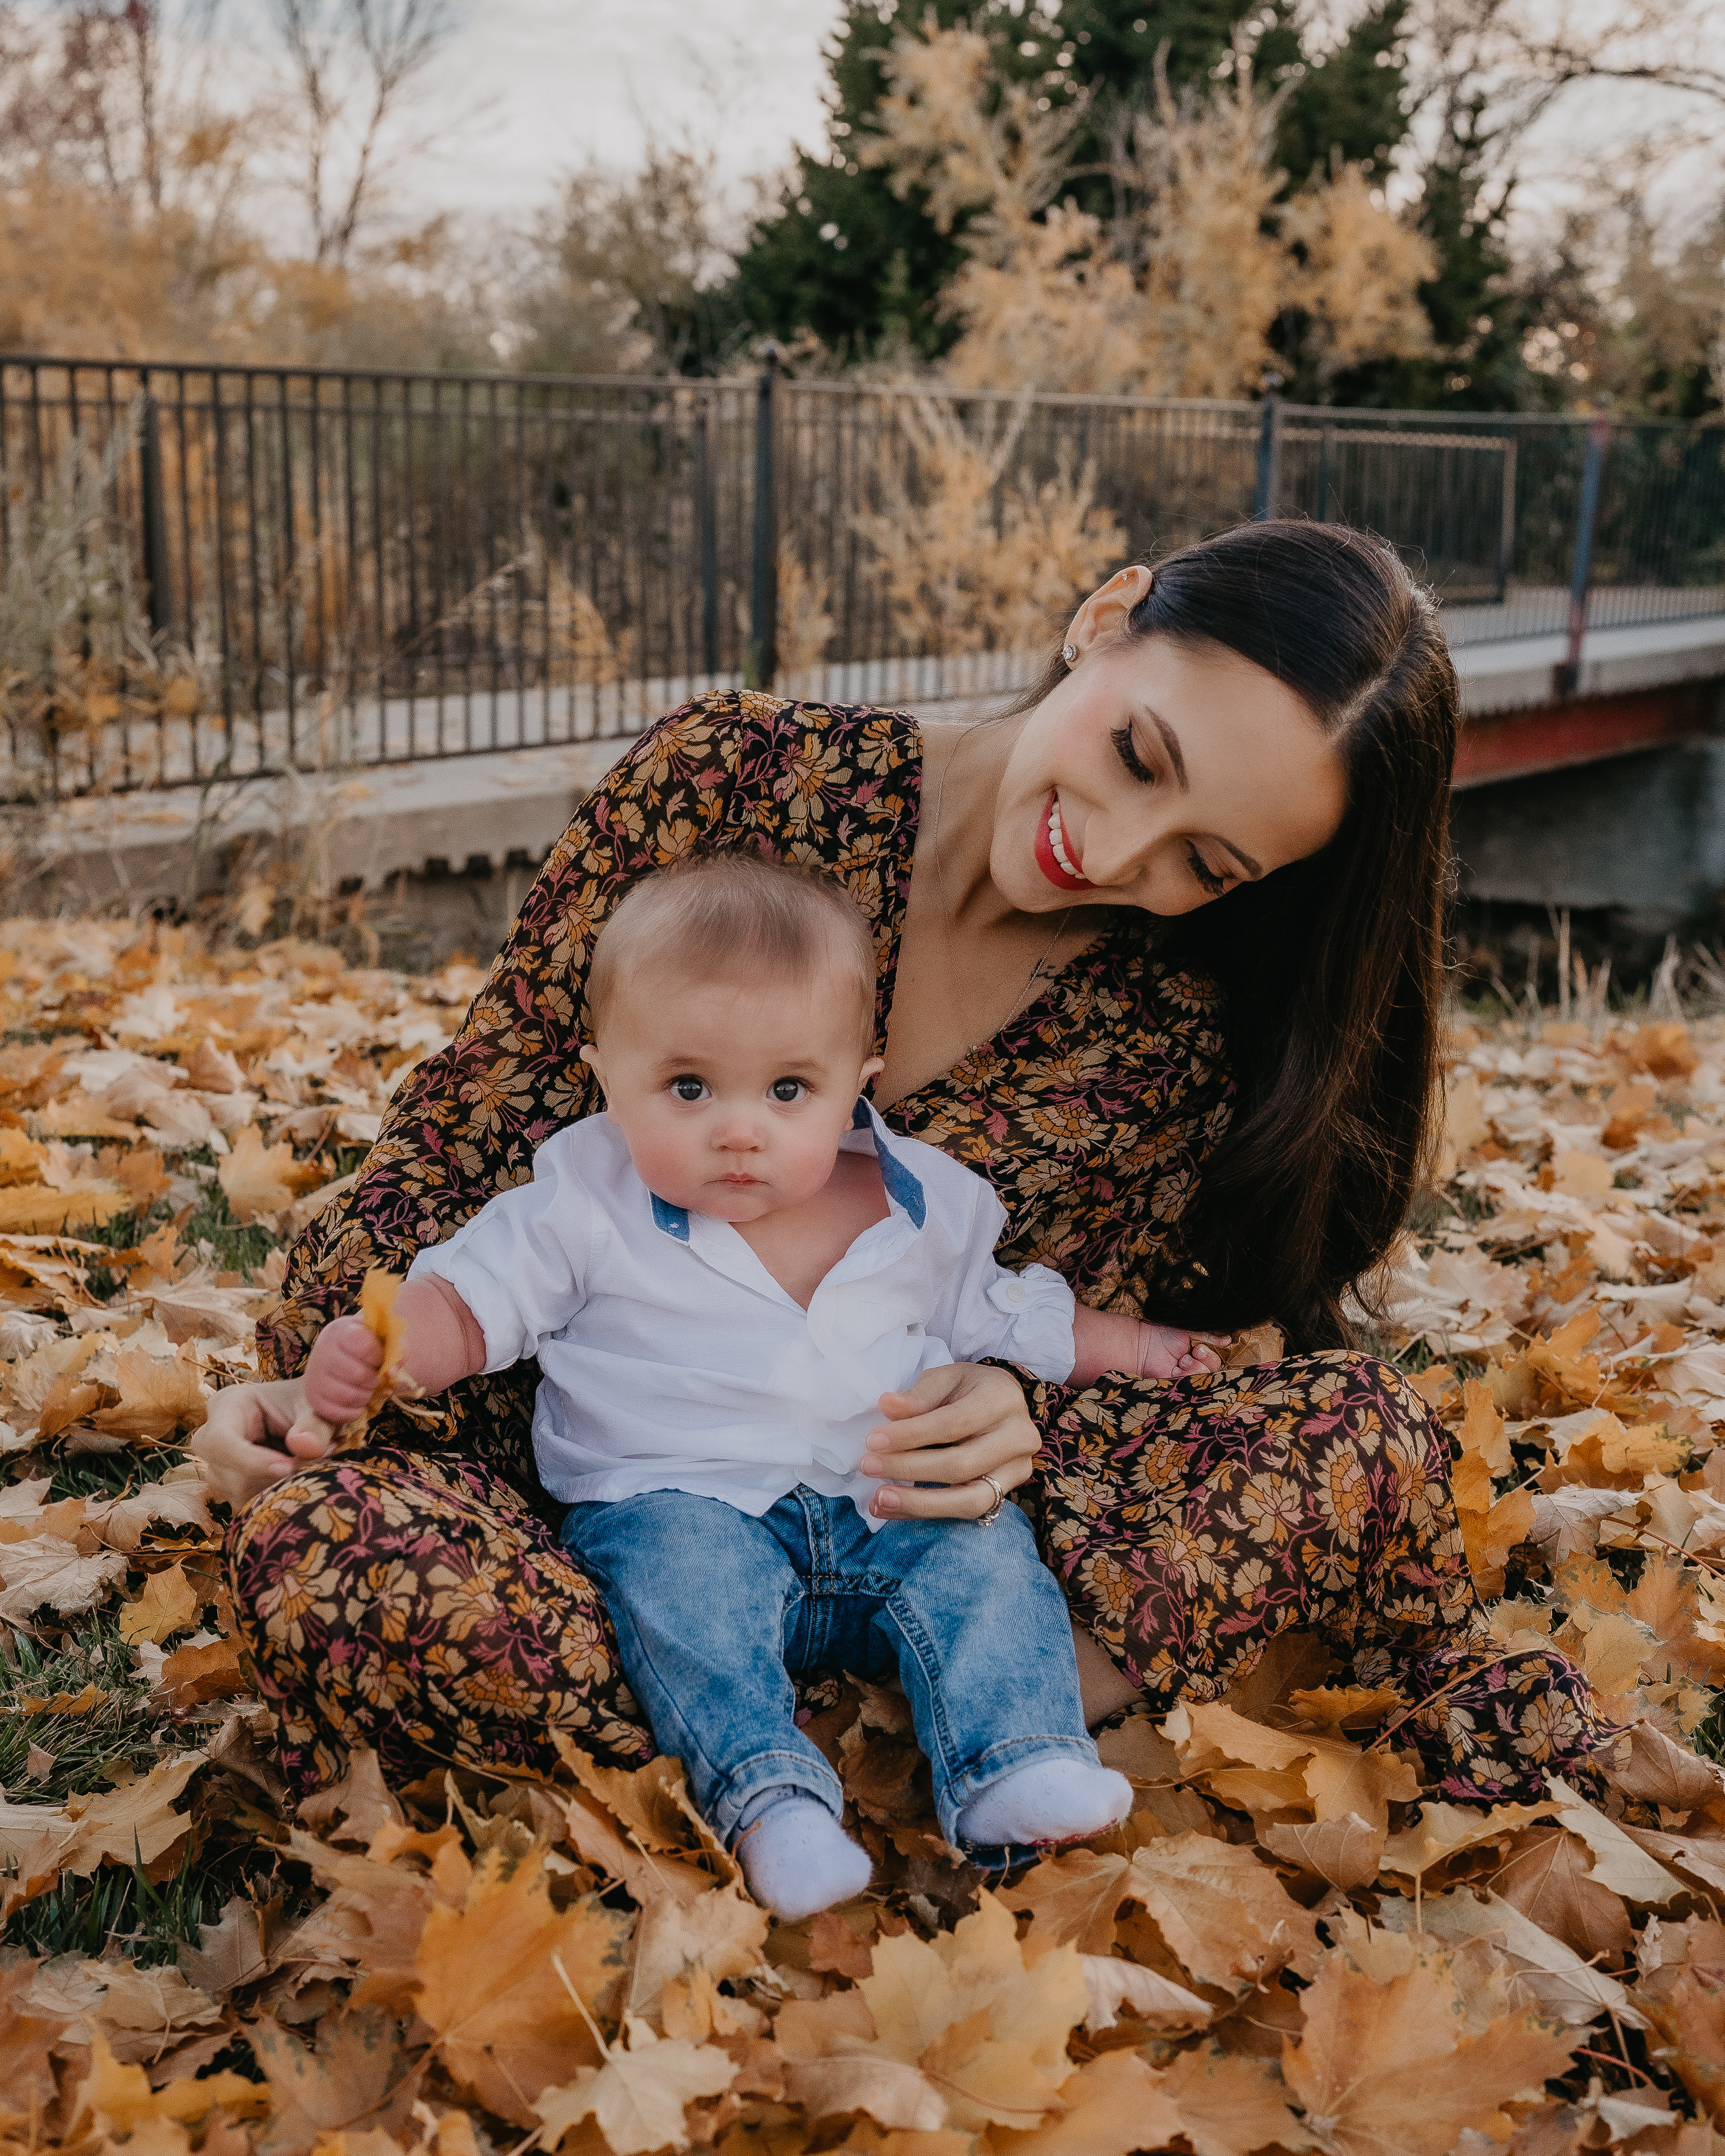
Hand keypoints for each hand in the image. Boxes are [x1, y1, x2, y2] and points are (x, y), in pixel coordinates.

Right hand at [189, 1378, 333, 1507]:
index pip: (220, 1442)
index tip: (288, 1468)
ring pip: (240, 1496)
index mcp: (227, 1406)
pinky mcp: (233, 1490)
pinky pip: (249, 1507)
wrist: (312, 1419)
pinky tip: (299, 1481)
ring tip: (312, 1468)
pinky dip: (278, 1500)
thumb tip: (305, 1447)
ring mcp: (220, 1468)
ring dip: (279, 1490)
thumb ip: (316, 1424)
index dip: (251, 1461)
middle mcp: (214, 1439)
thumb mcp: (317, 1406)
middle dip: (272, 1479)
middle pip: (229, 1476)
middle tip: (315, 1468)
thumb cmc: (310, 1404)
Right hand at [304, 1315, 381, 1422]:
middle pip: (357, 1374)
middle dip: (373, 1379)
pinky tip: (356, 1402)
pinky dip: (353, 1411)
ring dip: (365, 1396)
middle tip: (373, 1376)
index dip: (377, 1356)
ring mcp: (314, 1376)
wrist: (336, 1357)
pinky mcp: (313, 1398)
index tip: (378, 1358)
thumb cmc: (364, 1346)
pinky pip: (337, 1413)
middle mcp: (322, 1351)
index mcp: (340, 1331)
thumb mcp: (382, 1338)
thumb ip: (396, 1349)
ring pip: (348, 1396)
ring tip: (364, 1388)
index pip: (363, 1345)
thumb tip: (390, 1373)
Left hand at [859, 1362, 1037, 1521]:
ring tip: (879, 1499)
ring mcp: (1017, 1470)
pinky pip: (966, 1512)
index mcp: (1003, 1399)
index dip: (912, 1434)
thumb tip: (888, 1407)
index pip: (954, 1423)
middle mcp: (1019, 1438)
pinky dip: (925, 1512)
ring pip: (969, 1500)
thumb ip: (920, 1394)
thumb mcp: (946, 1377)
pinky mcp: (1007, 1494)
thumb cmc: (968, 1389)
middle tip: (869, 1466)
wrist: (1002, 1405)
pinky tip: (892, 1508)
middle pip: (960, 1465)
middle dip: (909, 1469)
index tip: (873, 1440)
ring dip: (919, 1503)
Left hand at [1137, 1322, 1225, 1380]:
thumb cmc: (1162, 1333)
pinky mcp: (1177, 1387)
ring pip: (1205, 1379)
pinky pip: (1191, 1385)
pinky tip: (1177, 1367)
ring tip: (1182, 1360)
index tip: (1200, 1347)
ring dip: (1196, 1368)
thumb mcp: (1189, 1331)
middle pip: (1214, 1371)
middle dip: (1207, 1361)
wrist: (1142, 1342)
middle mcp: (1194, 1367)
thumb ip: (1209, 1336)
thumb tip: (1227, 1340)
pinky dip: (1186, 1375)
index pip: (1215, 1360)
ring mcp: (1186, 1378)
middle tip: (1194, 1352)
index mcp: (1198, 1354)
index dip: (1212, 1355)